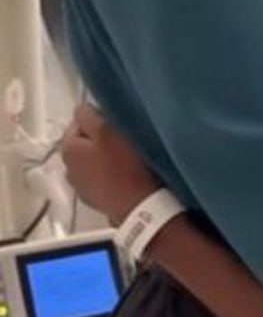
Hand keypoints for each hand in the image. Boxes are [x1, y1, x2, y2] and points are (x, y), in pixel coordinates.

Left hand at [61, 103, 159, 225]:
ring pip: (93, 162)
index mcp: (68, 149)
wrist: (141, 207)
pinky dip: (111, 175)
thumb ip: (89, 115)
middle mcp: (69, 169)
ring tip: (128, 157)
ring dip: (106, 158)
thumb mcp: (107, 130)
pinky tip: (127, 175)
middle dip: (100, 139)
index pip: (78, 121)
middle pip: (85, 143)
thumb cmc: (126, 167)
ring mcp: (82, 188)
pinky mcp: (97, 201)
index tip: (116, 122)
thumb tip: (82, 109)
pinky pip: (102, 179)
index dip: (98, 118)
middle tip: (124, 138)